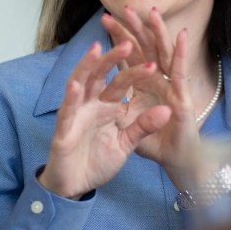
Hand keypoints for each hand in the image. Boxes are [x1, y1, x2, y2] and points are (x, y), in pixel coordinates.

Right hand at [39, 41, 169, 199]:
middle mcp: (90, 104)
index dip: (137, 71)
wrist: (76, 186)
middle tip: (129, 43)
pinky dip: (71, 98)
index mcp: (107, 106)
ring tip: (97, 49)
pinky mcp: (63, 129)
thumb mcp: (127, 143)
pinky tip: (76, 85)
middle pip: (100, 75)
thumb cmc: (97, 161)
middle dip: (113, 58)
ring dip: (87, 67)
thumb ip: (144, 126)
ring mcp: (75, 114)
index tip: (155, 62)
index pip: (123, 82)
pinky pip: (66, 111)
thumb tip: (167, 110)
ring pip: (80, 84)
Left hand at [101, 7, 204, 186]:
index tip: (105, 22)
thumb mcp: (129, 122)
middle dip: (135, 28)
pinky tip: (181, 35)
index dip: (119, 39)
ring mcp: (172, 87)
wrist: (176, 163)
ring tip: (153, 12)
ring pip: (164, 54)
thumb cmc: (156, 143)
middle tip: (124, 8)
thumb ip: (119, 105)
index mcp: (145, 84)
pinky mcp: (182, 98)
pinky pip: (180, 72)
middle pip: (146, 49)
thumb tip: (104, 95)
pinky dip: (181, 53)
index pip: (130, 56)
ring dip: (159, 32)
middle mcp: (159, 81)